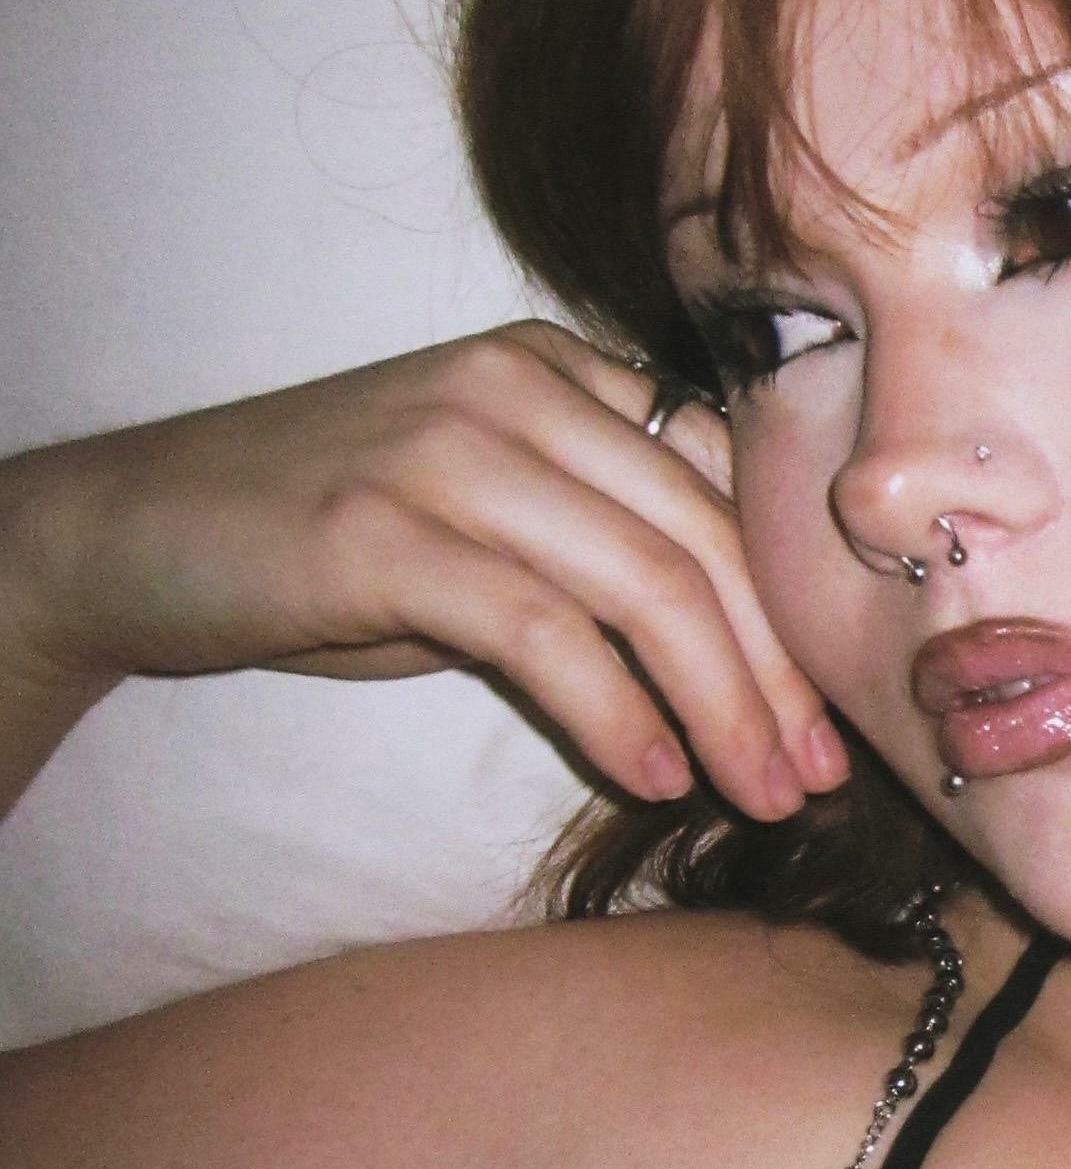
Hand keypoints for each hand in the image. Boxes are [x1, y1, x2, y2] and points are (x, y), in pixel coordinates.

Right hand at [0, 323, 846, 817]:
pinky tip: (654, 776)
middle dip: (779, 676)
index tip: (837, 724)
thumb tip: (760, 675)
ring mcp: (452, 447)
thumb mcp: (497, 528)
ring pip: (649, 584)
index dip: (796, 614)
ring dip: (723, 706)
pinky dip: (617, 711)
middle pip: (710, 540)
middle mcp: (521, 388)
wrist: (135, 535)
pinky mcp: (386, 525)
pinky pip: (545, 626)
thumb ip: (614, 558)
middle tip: (819, 781)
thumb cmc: (335, 546)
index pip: (731, 489)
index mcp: (567, 374)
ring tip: (759, 794)